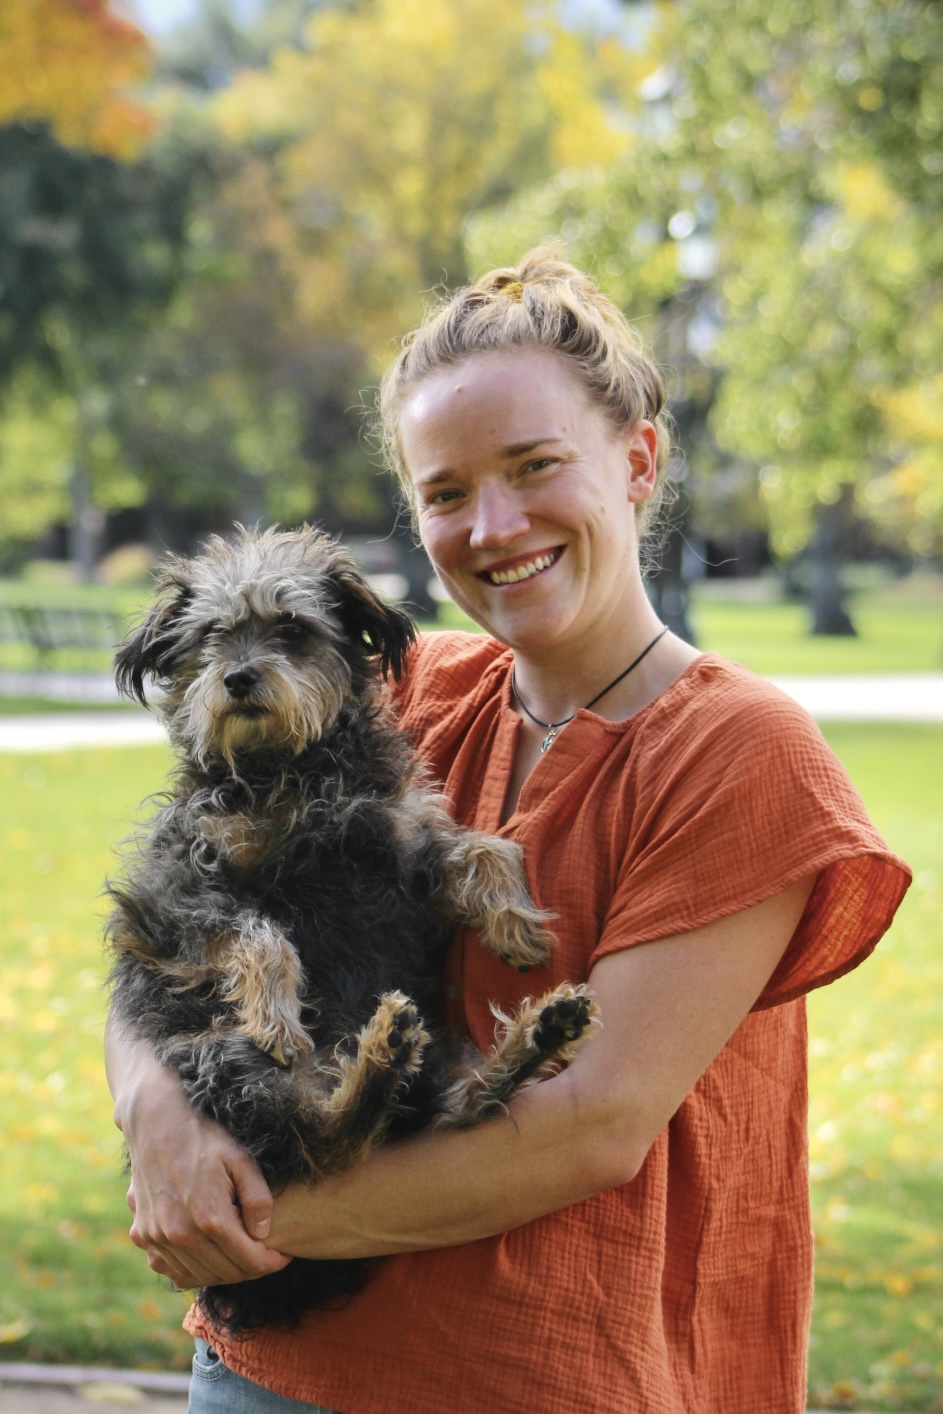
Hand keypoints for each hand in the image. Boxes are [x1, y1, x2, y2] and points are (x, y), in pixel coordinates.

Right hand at [110, 1031, 290, 1287]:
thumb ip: (257, 1200)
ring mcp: (157, 1237)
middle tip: (267, 1253)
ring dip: (225, 1272)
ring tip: (241, 1252)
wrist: (155, 1121)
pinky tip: (209, 1254)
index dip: (273, 1262)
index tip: (285, 1255)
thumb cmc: (204, 1136)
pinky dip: (194, 1270)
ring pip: (200, 1276)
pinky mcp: (143, 1235)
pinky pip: (172, 1270)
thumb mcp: (241, 1159)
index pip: (250, 1261)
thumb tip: (263, 1235)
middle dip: (253, 1267)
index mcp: (209, 1216)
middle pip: (227, 1273)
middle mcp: (180, 1234)